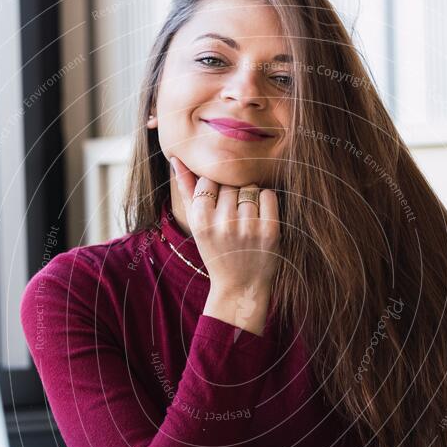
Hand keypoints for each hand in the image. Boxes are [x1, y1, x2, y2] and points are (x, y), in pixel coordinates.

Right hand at [170, 156, 280, 296]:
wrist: (240, 287)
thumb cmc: (216, 251)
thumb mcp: (196, 225)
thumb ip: (186, 191)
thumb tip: (176, 159)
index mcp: (201, 220)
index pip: (209, 179)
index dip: (215, 189)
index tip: (217, 205)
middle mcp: (223, 223)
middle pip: (231, 182)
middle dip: (233, 192)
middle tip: (233, 213)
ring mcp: (248, 227)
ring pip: (250, 187)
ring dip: (250, 196)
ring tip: (245, 217)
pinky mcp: (270, 231)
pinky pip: (268, 195)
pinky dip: (266, 201)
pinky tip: (260, 216)